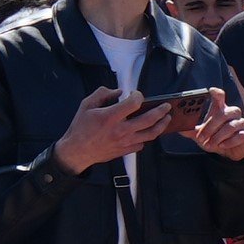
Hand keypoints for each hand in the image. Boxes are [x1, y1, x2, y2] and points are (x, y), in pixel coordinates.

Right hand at [55, 86, 172, 173]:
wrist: (77, 152)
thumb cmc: (80, 127)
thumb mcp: (86, 105)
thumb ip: (102, 94)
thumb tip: (119, 91)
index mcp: (110, 117)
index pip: (134, 103)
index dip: (138, 96)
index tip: (136, 94)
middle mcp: (121, 130)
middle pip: (149, 119)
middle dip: (161, 111)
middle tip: (167, 106)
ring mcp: (125, 142)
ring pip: (151, 134)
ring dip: (162, 125)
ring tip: (167, 118)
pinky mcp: (125, 151)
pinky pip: (142, 144)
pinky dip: (146, 137)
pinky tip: (147, 131)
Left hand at [186, 93, 243, 163]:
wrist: (229, 152)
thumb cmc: (215, 138)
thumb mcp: (201, 135)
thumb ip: (191, 131)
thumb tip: (179, 128)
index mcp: (220, 110)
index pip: (220, 97)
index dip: (217, 93)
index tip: (210, 91)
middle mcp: (232, 114)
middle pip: (224, 114)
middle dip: (210, 126)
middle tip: (200, 137)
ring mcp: (241, 124)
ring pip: (231, 126)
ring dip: (218, 136)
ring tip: (209, 144)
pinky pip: (240, 136)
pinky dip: (229, 142)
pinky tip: (221, 146)